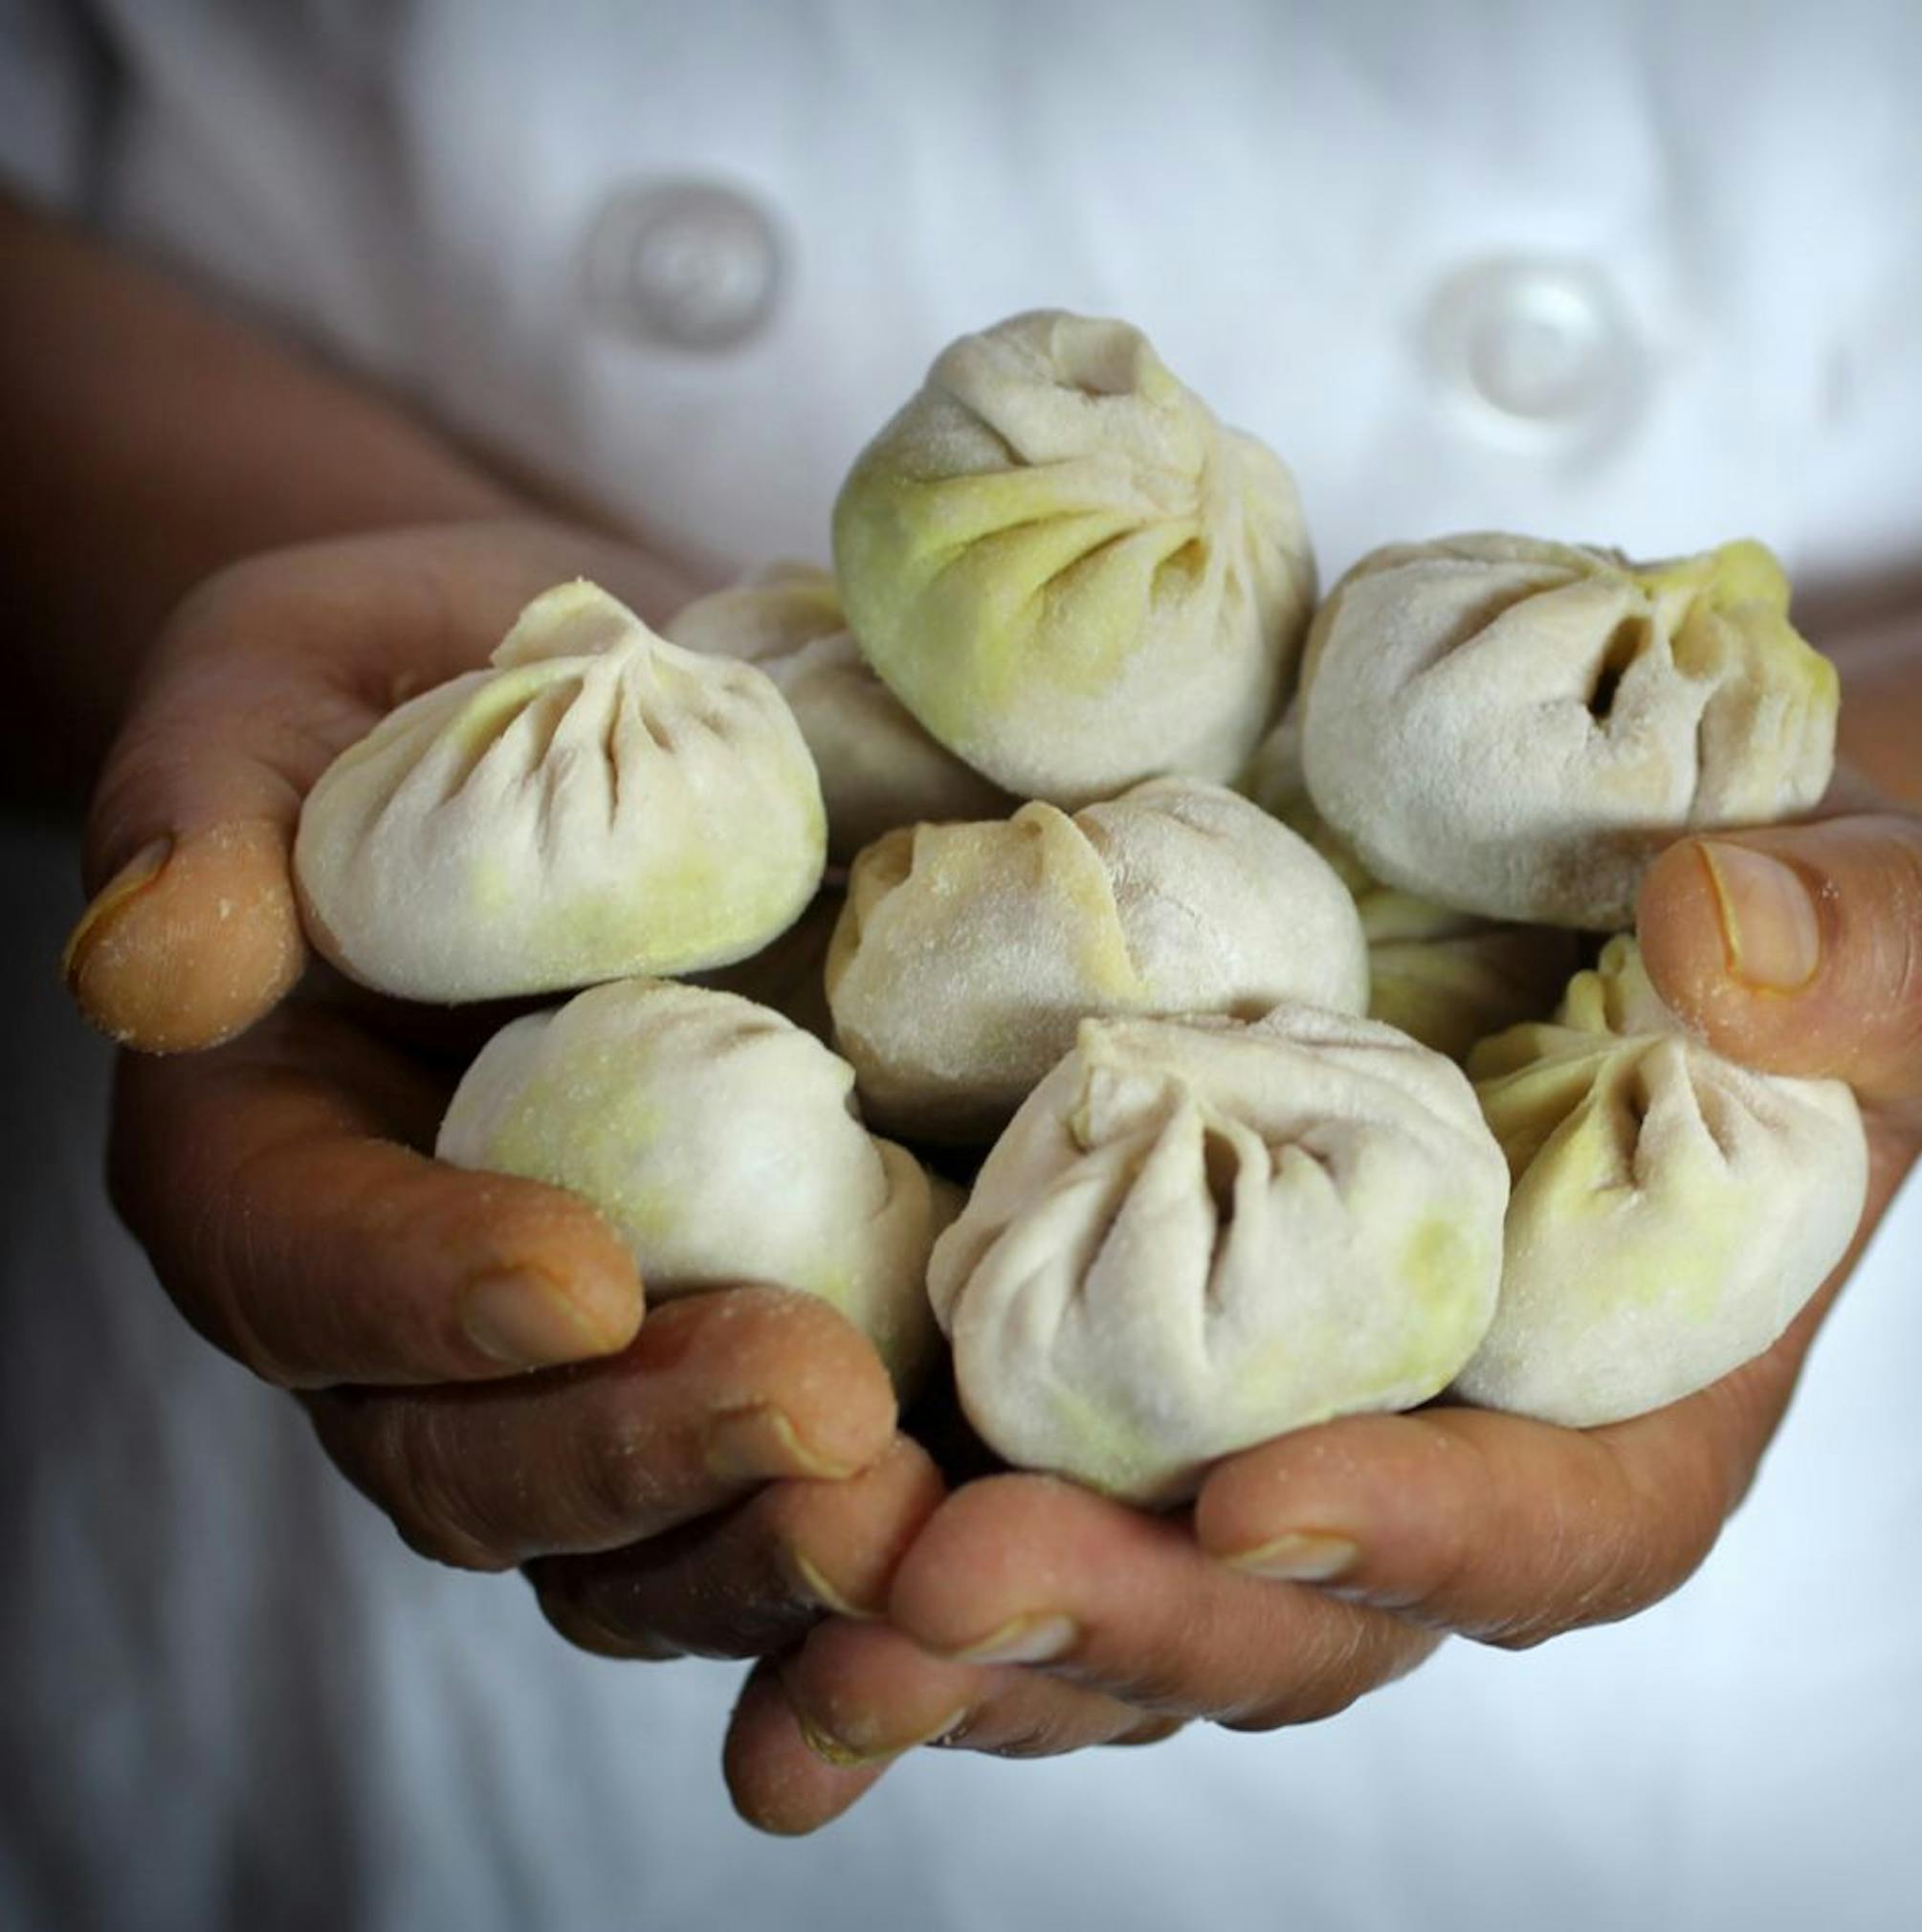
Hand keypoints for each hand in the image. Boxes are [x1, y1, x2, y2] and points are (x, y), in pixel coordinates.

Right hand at [67, 518, 929, 1654]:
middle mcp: (410, 1311)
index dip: (424, 1299)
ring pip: (631, 1535)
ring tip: (921, 1498)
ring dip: (771, 1541)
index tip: (580, 1277)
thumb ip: (201, 814)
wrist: (579, 716)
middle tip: (821, 1407)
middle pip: (475, 1464)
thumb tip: (150, 969)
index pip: (306, 1274)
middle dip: (643, 1455)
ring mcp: (579, 1355)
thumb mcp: (274, 698)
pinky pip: (779, 1480)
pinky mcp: (736, 1329)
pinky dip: (881, 1507)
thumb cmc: (403, 692)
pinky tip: (1005, 1481)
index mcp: (270, 1167)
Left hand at [724, 800, 1921, 1833]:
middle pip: (1276, 1618)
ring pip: (1111, 1606)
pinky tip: (747, 1555)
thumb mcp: (1877, 925)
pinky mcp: (1126, 1370)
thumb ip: (1847, 949)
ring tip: (807, 1614)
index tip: (1264, 1500)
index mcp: (1620, 1422)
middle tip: (944, 1585)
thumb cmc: (1782, 947)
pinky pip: (1006, 1491)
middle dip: (1114, 1617)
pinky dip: (881, 1542)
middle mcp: (1421, 1478)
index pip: (1540, 1530)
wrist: (1633, 927)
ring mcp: (1257, 1441)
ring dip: (953, 1632)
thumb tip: (1716, 938)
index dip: (1413, 1535)